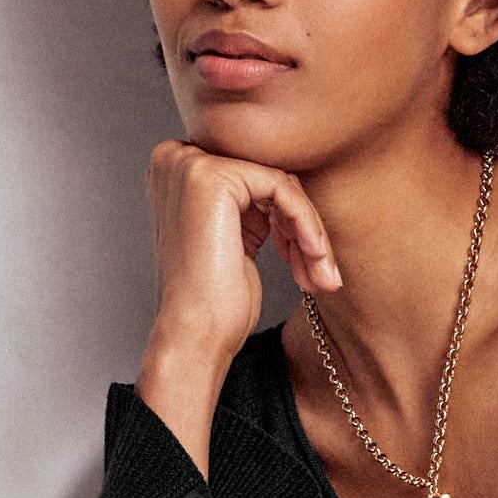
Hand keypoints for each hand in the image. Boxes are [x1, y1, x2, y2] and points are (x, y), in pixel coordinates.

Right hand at [143, 136, 341, 375]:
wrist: (195, 337)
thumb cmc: (214, 303)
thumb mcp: (235, 239)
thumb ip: (250, 205)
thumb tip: (290, 184)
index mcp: (177, 173)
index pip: (252, 175)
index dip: (283, 216)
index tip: (303, 258)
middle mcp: (176, 159)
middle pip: (267, 175)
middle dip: (299, 226)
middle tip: (321, 271)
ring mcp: (190, 165)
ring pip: (280, 182)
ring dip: (309, 231)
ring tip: (321, 274)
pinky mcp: (212, 178)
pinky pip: (282, 188)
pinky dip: (306, 224)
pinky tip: (314, 258)